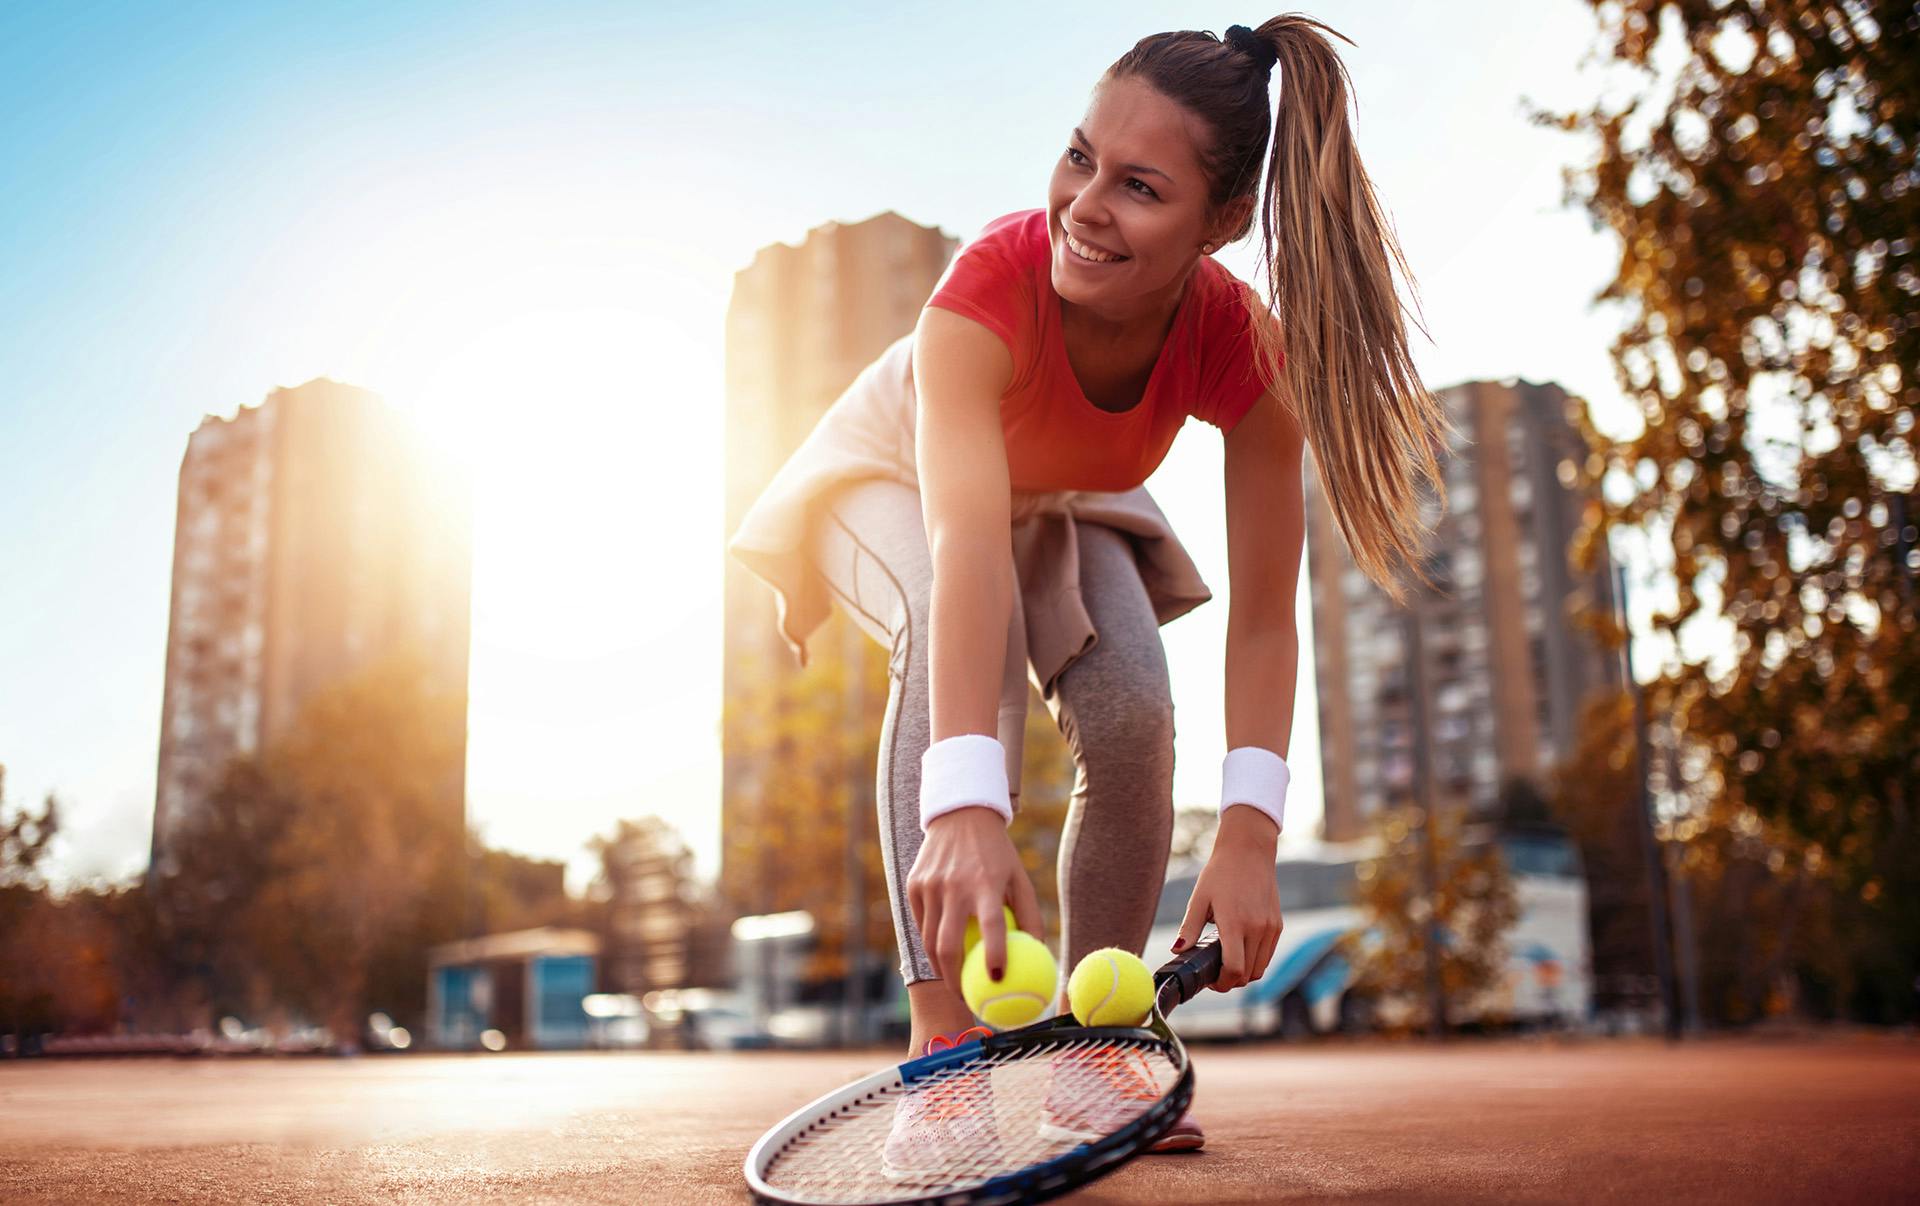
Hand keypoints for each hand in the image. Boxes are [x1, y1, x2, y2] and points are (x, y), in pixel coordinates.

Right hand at [907, 806, 1043, 983]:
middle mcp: (955, 885)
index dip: (994, 955)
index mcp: (986, 883)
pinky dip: (930, 943)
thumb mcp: (1019, 878)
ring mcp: (930, 885)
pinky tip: (941, 956)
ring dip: (940, 969)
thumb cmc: (997, 854)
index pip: (991, 926)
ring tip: (954, 984)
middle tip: (967, 999)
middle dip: (955, 980)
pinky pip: (921, 923)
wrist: (960, 814)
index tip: (998, 981)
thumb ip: (1029, 915)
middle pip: (948, 945)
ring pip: (929, 940)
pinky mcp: (914, 884)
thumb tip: (1040, 956)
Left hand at [1171, 806, 1283, 990]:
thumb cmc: (1220, 873)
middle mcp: (1257, 928)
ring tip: (1227, 963)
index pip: (1234, 969)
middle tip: (1215, 974)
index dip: (1222, 983)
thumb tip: (1178, 950)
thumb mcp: (1199, 898)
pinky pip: (1268, 955)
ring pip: (1260, 968)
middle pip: (1248, 974)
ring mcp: (1270, 928)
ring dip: (1244, 973)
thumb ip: (1189, 928)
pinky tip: (1240, 951)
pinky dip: (1255, 961)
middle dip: (1231, 981)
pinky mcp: (1277, 925)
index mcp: (1235, 923)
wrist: (1248, 850)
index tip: (1211, 981)